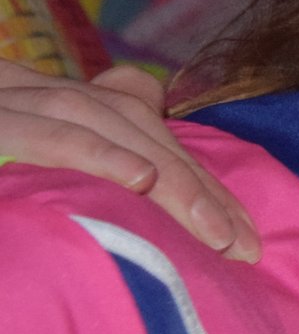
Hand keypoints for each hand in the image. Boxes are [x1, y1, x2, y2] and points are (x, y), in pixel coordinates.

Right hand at [0, 61, 258, 258]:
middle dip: (193, 179)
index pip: (133, 124)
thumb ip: (71, 163)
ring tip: (215, 229)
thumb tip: (138, 191)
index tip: (236, 225)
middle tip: (241, 241)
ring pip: (101, 122)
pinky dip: (101, 156)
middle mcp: (25, 92)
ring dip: (167, 176)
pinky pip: (50, 135)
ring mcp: (6, 103)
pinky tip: (140, 181)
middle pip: (130, 122)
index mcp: (38, 102)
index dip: (190, 170)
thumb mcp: (20, 171)